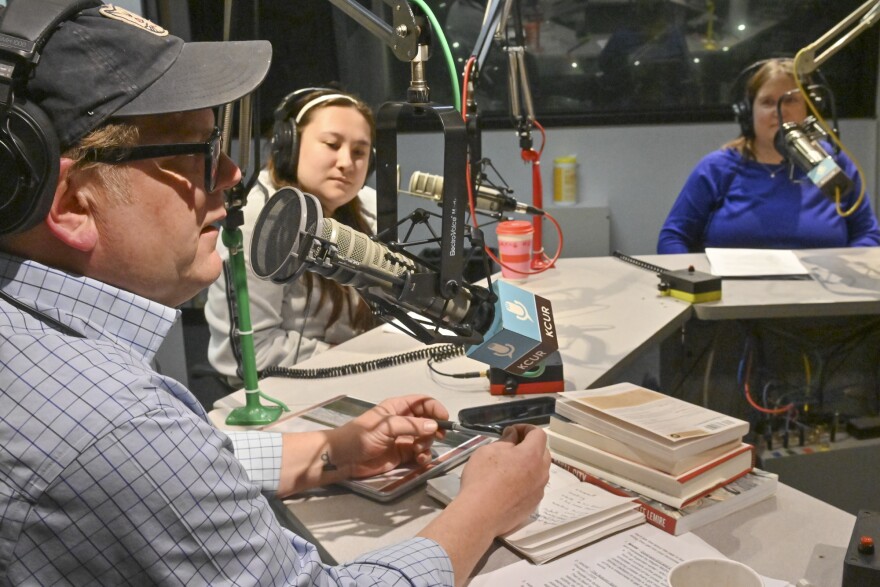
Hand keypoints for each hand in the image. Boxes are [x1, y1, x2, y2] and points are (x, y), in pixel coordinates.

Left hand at [329, 394, 448, 478]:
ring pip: (425, 438)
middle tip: (437, 436)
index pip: (422, 402)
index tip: (444, 419)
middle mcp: (403, 421)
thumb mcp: (386, 427)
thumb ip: (411, 426)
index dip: (435, 408)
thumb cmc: (361, 436)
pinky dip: (423, 456)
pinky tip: (420, 460)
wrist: (345, 458)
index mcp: (397, 408)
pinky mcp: (402, 455)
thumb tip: (434, 426)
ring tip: (419, 450)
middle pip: (427, 420)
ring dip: (427, 444)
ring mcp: (403, 438)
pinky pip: (419, 453)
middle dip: (434, 428)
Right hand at [417, 423, 550, 580]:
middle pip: (543, 452)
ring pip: (539, 470)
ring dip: (529, 464)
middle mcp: (541, 472)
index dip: (525, 428)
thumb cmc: (482, 478)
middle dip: (529, 446)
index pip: (538, 434)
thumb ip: (506, 441)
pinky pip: (534, 486)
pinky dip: (526, 481)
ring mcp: (539, 490)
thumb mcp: (489, 451)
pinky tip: (509, 486)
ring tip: (509, 468)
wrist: (480, 515)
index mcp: (532, 455)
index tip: (512, 431)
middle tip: (510, 448)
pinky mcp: (534, 505)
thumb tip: (513, 436)